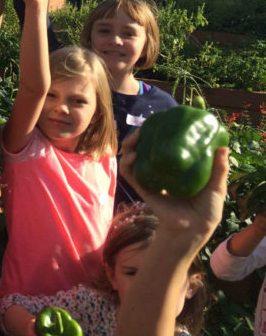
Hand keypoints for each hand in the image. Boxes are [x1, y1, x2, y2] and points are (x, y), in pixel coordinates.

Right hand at [119, 129, 229, 249]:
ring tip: (134, 138)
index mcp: (175, 168)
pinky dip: (127, 164)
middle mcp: (160, 171)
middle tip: (142, 128)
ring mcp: (150, 179)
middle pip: (142, 149)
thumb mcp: (216, 185)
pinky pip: (130, 174)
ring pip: (132, 159)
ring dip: (128, 146)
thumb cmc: (207, 208)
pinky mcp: (143, 188)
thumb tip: (222, 147)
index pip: (162, 147)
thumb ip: (219, 168)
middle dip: (138, 137)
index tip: (158, 122)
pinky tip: (132, 155)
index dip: (156, 134)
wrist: (194, 227)